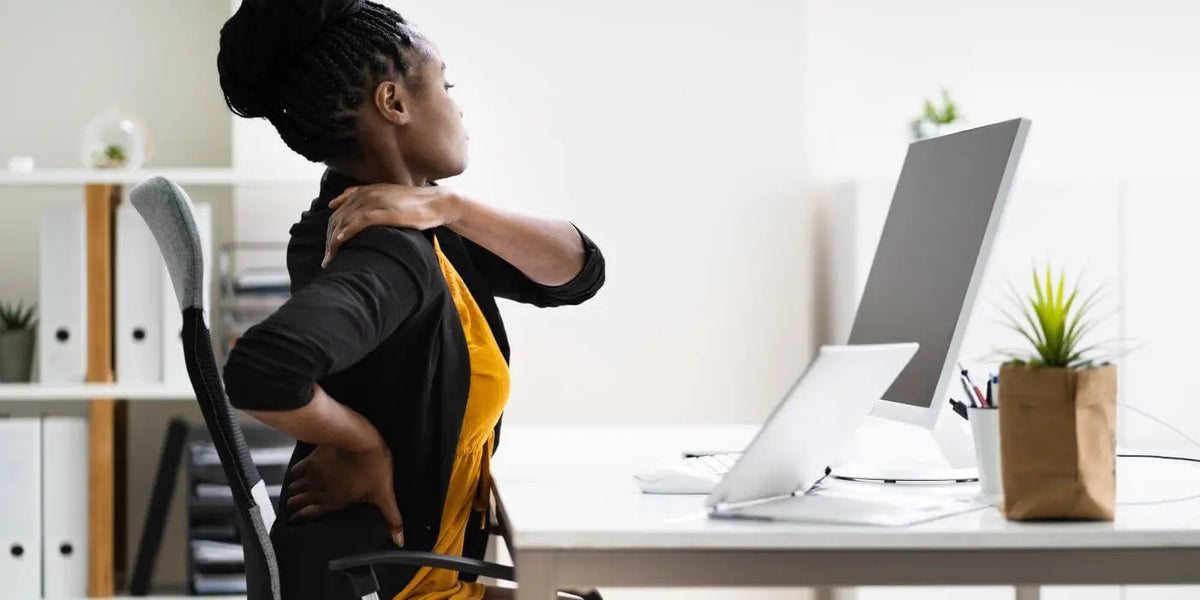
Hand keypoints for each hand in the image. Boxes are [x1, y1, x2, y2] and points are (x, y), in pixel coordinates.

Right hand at [285, 439, 405, 546]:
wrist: (357, 439)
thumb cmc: (371, 465)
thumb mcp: (384, 494)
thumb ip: (391, 518)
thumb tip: (399, 540)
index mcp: (333, 501)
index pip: (309, 515)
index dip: (299, 519)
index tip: (293, 522)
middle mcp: (318, 490)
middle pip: (298, 502)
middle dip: (293, 507)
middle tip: (291, 511)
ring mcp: (313, 474)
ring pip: (295, 487)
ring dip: (293, 492)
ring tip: (292, 496)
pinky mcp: (313, 458)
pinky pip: (296, 469)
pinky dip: (294, 474)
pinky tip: (296, 474)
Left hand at [323, 184, 462, 266]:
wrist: (437, 202)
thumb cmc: (415, 205)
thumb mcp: (389, 200)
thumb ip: (370, 202)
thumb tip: (352, 213)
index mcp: (365, 191)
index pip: (338, 211)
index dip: (330, 230)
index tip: (329, 248)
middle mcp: (366, 194)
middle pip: (338, 218)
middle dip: (329, 239)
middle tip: (327, 259)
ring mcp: (375, 202)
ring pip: (345, 220)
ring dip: (334, 240)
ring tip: (331, 258)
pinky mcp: (385, 211)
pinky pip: (359, 221)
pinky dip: (348, 231)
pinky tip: (341, 241)